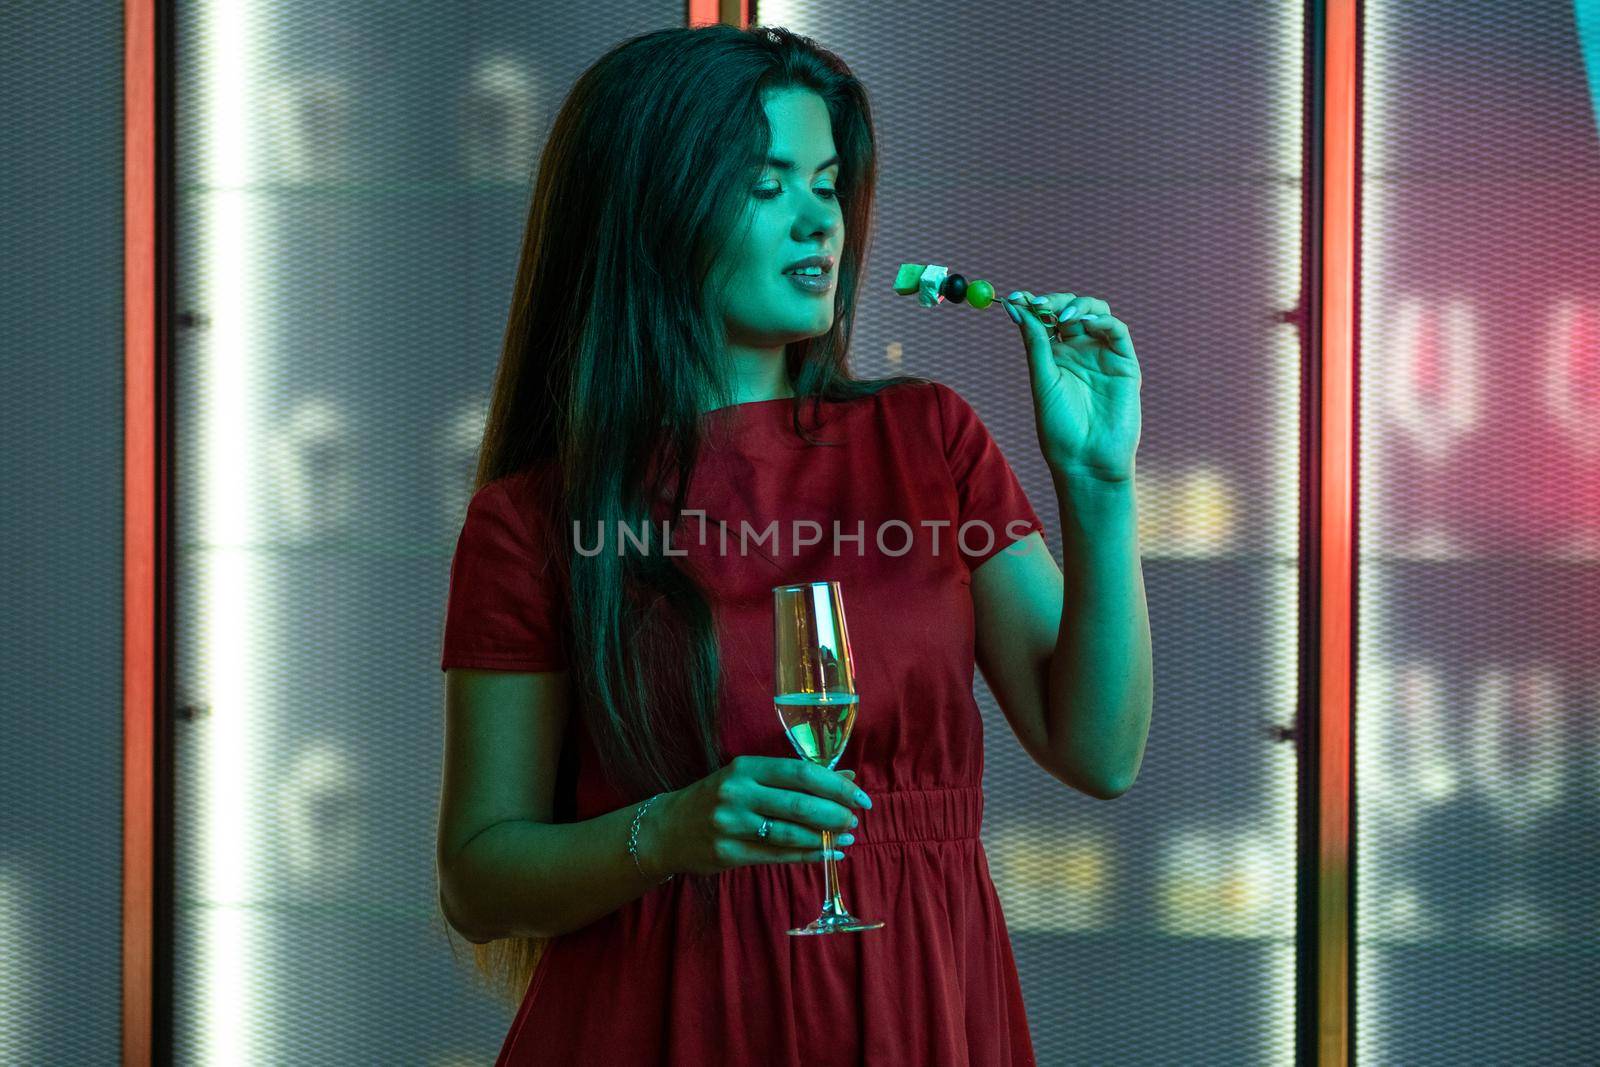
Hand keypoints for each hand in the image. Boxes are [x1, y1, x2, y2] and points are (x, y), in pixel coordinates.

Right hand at [654, 757, 866, 876]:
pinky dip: (808, 855)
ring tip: (847, 837)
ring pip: (789, 833)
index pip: (800, 772)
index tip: (860, 795)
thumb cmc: (717, 798)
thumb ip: (795, 778)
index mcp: (745, 768)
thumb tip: (847, 776)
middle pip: (798, 804)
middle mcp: (737, 794)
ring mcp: (730, 825)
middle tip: (855, 819)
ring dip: (824, 837)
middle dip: (834, 813)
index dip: (835, 785)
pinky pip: (776, 856)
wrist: (667, 829)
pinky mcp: (728, 854)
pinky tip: (828, 853)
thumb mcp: (750, 779)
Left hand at [1005, 290, 1142, 483]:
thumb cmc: (1061, 427)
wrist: (1087, 460)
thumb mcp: (1043, 380)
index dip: (1033, 306)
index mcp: (1056, 357)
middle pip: (1070, 310)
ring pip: (1096, 313)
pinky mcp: (1125, 364)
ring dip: (1078, 306)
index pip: (1045, 320)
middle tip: (1039, 304)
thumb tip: (1017, 308)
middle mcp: (1080, 352)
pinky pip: (1117, 330)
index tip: (1015, 298)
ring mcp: (1103, 356)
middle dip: (1054, 302)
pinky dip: (1101, 320)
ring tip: (1062, 316)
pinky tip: (1083, 324)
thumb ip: (1035, 343)